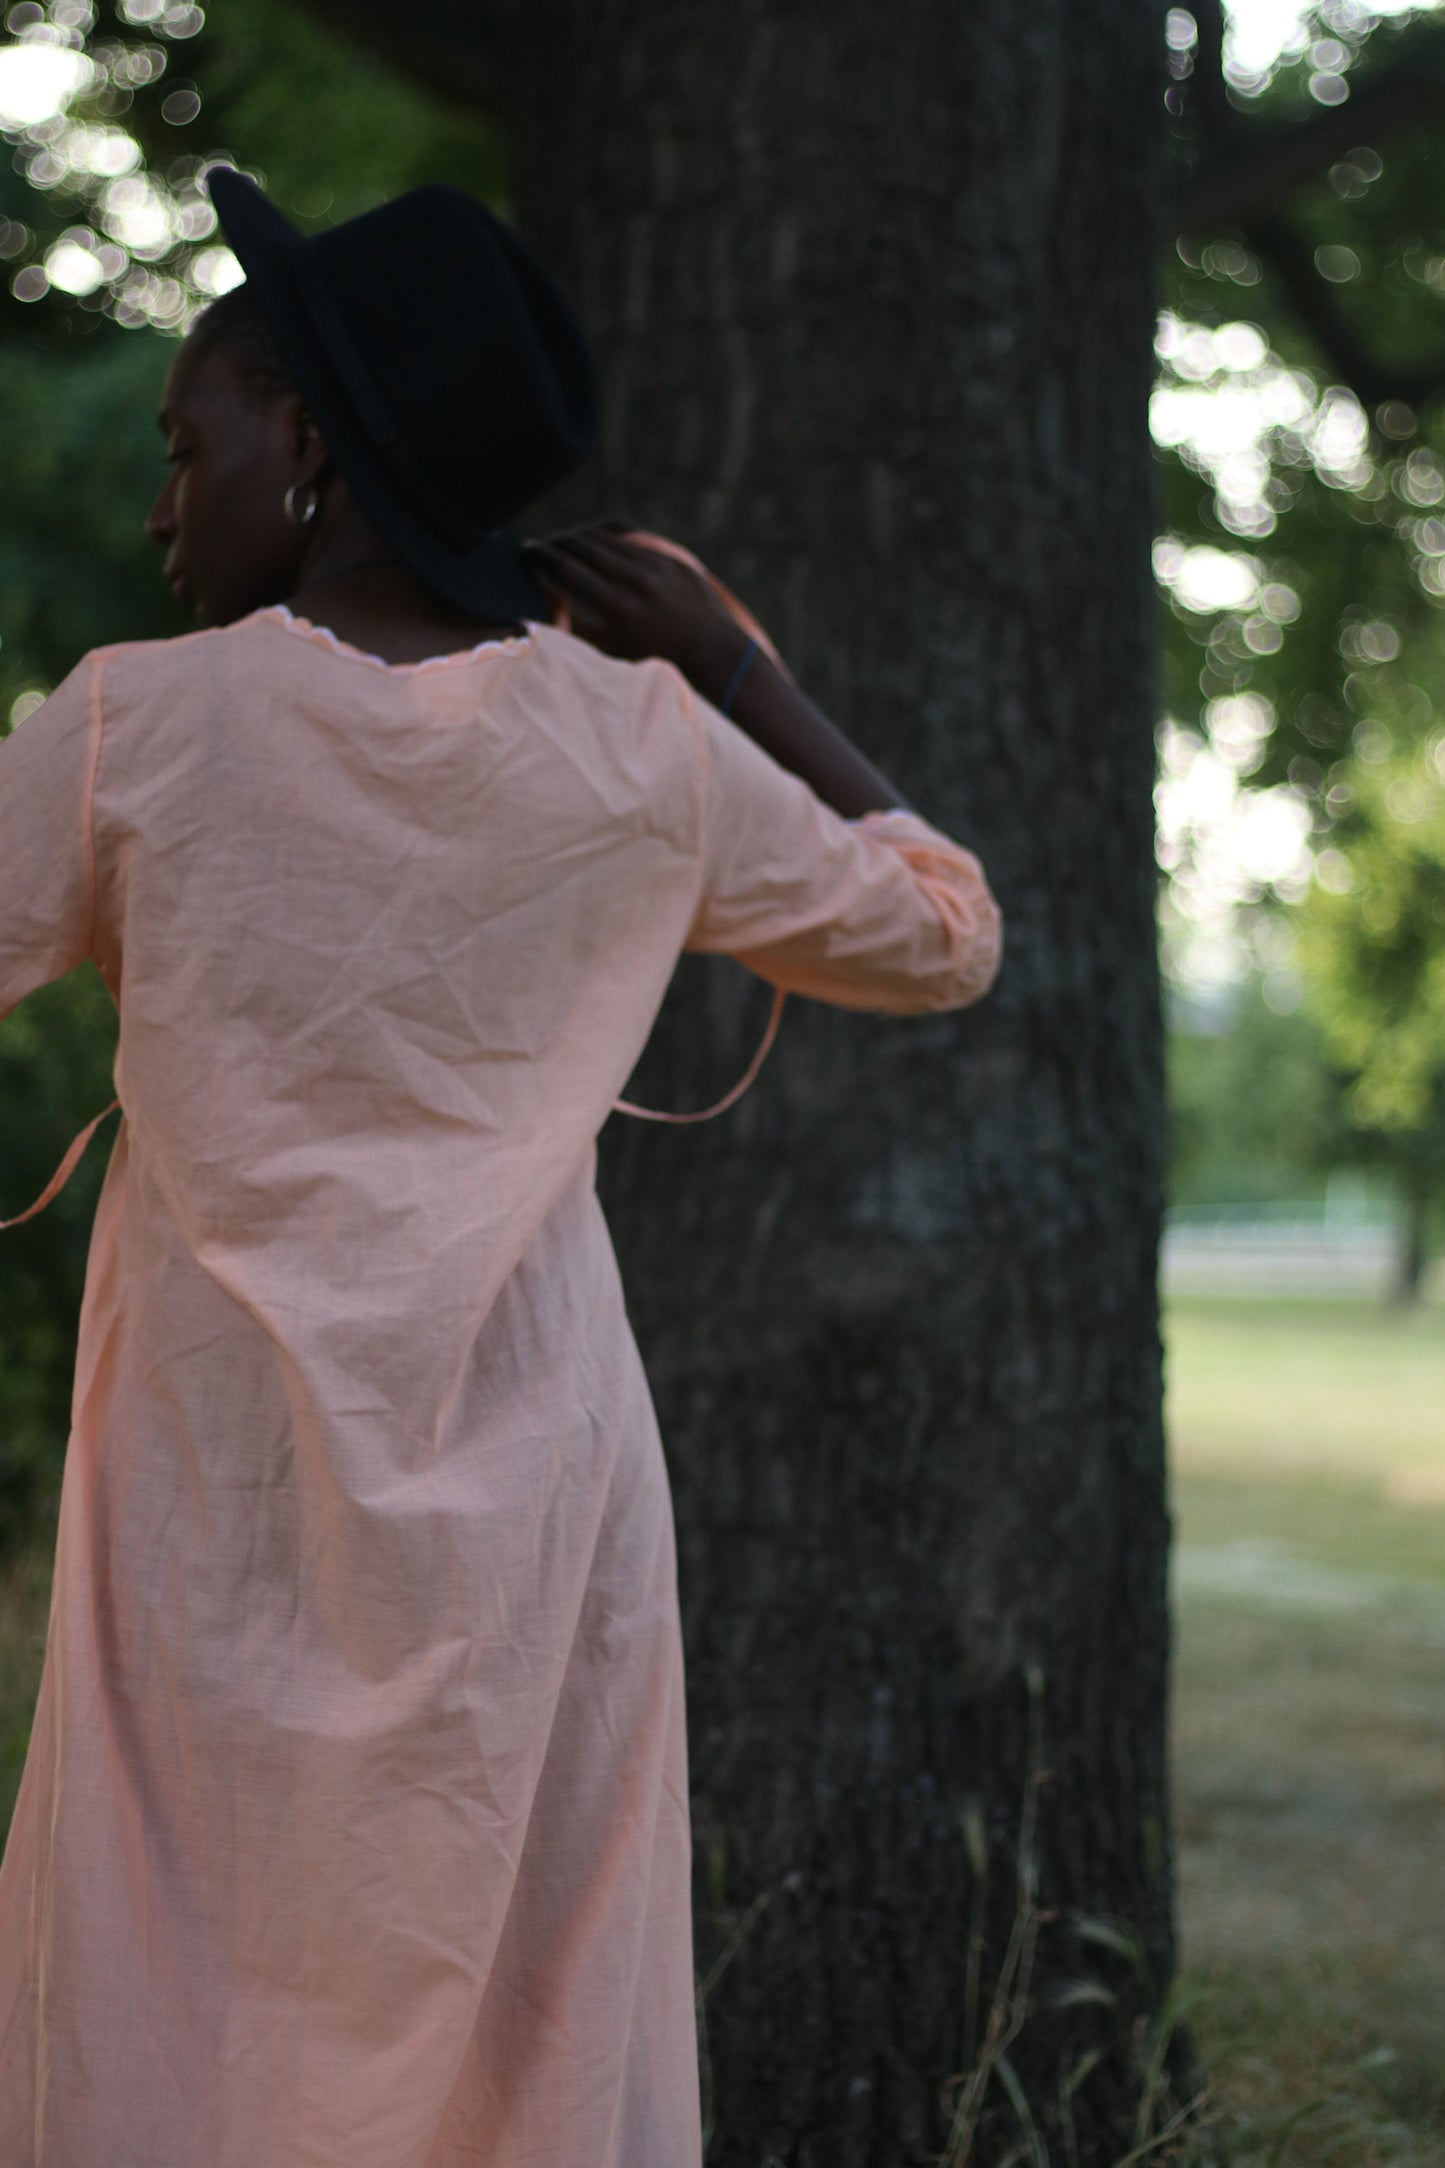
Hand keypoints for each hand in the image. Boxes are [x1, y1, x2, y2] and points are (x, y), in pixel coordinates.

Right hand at [522, 524, 751, 700]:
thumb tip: (544, 593)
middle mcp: (639, 583)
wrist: (709, 650)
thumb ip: (574, 624)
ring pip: (606, 536)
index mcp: (620, 609)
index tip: (526, 552)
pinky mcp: (669, 556)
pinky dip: (605, 536)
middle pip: (583, 545)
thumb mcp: (609, 649)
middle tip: (542, 546)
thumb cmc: (651, 656)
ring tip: (564, 544)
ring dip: (578, 536)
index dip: (541, 557)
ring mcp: (658, 566)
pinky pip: (630, 536)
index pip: (568, 570)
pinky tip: (592, 540)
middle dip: (556, 542)